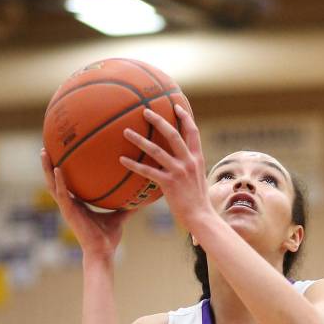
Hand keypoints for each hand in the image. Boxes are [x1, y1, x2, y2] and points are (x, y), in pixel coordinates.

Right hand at [41, 148, 129, 257]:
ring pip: (51, 185)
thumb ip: (127, 207)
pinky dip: (59, 181)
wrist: (102, 252)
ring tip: (44, 151)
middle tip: (46, 146)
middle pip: (55, 180)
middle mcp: (69, 204)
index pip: (67, 183)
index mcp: (78, 204)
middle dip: (49, 164)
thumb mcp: (119, 218)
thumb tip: (141, 198)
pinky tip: (57, 168)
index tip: (61, 153)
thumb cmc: (108, 238)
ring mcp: (67, 208)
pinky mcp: (68, 212)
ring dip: (47, 168)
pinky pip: (62, 194)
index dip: (62, 169)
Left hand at [120, 106, 212, 230]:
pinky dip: (134, 165)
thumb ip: (190, 168)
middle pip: (173, 134)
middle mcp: (188, 161)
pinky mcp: (169, 183)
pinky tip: (122, 160)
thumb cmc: (198, 202)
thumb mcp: (198, 180)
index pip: (193, 132)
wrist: (201, 217)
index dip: (184, 117)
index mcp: (197, 158)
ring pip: (156, 150)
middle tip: (145, 111)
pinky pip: (148, 171)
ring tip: (126, 131)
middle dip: (158, 120)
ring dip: (140, 139)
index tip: (176, 105)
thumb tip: (180, 164)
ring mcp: (178, 171)